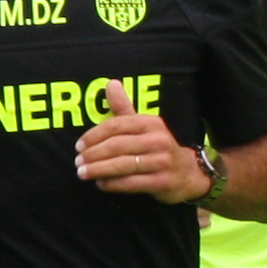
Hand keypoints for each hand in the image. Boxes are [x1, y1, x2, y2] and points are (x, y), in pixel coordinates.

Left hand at [78, 80, 205, 200]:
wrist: (188, 174)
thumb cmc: (157, 148)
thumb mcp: (144, 125)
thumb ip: (124, 107)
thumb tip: (111, 83)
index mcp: (151, 123)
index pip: (116, 125)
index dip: (94, 135)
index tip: (79, 146)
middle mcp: (159, 140)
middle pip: (117, 146)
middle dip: (93, 155)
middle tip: (78, 162)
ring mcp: (162, 162)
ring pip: (122, 165)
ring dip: (98, 170)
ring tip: (83, 173)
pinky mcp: (162, 182)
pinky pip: (131, 183)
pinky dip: (112, 184)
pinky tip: (101, 183)